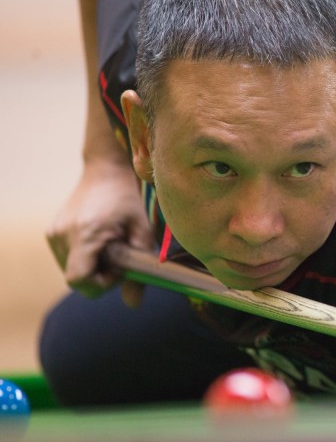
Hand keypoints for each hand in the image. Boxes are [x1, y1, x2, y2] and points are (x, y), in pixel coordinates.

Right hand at [46, 162, 153, 304]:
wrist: (105, 171)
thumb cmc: (128, 199)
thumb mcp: (143, 231)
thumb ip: (140, 267)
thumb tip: (134, 304)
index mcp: (86, 233)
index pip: (79, 280)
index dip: (101, 284)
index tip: (120, 269)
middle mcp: (63, 235)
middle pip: (76, 280)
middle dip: (100, 277)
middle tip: (120, 258)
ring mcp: (54, 234)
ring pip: (71, 271)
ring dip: (92, 268)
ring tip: (111, 246)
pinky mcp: (51, 233)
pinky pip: (67, 259)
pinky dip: (84, 258)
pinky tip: (100, 241)